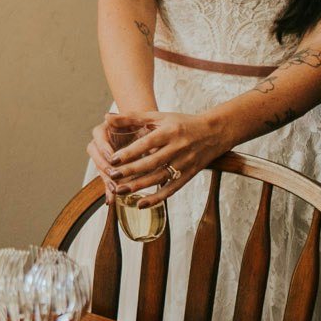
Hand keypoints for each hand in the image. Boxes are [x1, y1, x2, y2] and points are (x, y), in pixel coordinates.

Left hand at [96, 111, 224, 198]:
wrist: (214, 133)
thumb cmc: (182, 123)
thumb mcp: (159, 117)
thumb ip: (132, 118)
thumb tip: (106, 117)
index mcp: (169, 132)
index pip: (146, 143)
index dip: (130, 152)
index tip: (112, 160)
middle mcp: (177, 148)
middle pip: (151, 162)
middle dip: (131, 171)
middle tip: (111, 177)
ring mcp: (184, 163)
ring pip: (159, 177)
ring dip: (139, 186)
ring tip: (119, 191)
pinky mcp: (189, 175)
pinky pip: (171, 189)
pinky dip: (156, 198)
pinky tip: (140, 203)